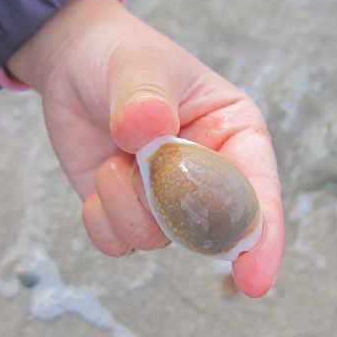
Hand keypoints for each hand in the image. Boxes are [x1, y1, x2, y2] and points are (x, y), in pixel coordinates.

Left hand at [7, 0, 283, 296]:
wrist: (75, 64)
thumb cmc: (124, 56)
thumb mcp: (141, 65)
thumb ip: (146, 98)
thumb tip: (147, 132)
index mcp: (236, 136)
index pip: (259, 194)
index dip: (261, 239)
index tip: (254, 280)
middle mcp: (210, 177)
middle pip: (207, 229)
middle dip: (169, 205)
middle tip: (139, 161)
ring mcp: (168, 201)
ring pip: (155, 237)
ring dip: (124, 198)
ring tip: (116, 152)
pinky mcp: (130, 213)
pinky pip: (116, 242)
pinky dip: (100, 214)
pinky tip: (101, 175)